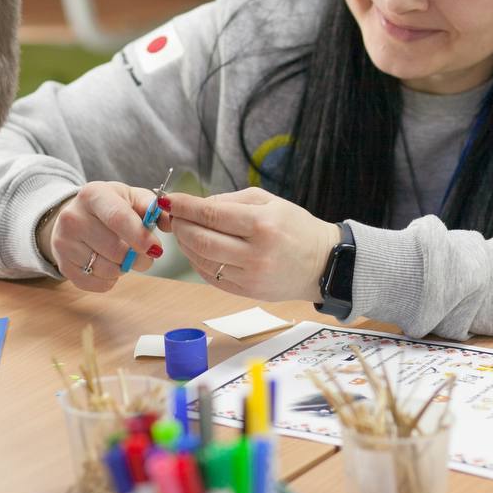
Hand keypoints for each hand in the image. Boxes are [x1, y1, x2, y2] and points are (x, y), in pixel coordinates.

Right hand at [37, 182, 169, 292]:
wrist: (74, 217)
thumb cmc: (110, 207)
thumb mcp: (130, 197)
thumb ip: (152, 207)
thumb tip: (169, 222)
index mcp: (93, 194)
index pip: (118, 218)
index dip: (140, 236)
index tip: (156, 249)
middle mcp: (72, 217)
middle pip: (115, 249)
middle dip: (138, 257)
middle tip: (146, 255)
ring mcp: (63, 242)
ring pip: (107, 269)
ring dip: (124, 268)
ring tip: (124, 256)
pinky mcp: (62, 265)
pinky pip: (96, 283)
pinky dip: (110, 280)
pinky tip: (109, 264)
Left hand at [166, 187, 339, 302]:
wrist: (324, 263)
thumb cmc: (296, 228)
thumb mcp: (270, 202)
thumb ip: (231, 200)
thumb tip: (198, 205)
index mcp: (262, 225)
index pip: (211, 214)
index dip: (185, 206)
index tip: (168, 199)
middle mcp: (256, 253)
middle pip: (201, 240)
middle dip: (180, 226)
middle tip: (173, 216)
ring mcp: (251, 276)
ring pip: (202, 260)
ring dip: (185, 245)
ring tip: (183, 232)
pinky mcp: (247, 293)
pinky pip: (211, 277)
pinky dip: (197, 262)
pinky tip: (196, 250)